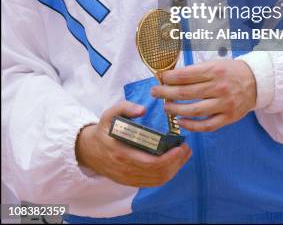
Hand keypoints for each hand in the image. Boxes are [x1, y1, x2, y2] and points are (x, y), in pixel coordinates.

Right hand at [75, 101, 191, 186]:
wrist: (89, 151)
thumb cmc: (103, 131)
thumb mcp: (109, 114)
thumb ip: (125, 107)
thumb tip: (142, 110)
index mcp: (122, 153)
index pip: (151, 162)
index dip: (169, 158)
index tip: (181, 146)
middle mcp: (126, 169)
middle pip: (158, 173)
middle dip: (176, 162)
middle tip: (186, 148)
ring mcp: (129, 178)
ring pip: (157, 180)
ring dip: (175, 169)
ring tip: (184, 154)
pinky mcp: (131, 181)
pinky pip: (153, 182)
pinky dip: (167, 174)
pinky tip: (174, 163)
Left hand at [151, 59, 256, 131]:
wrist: (256, 82)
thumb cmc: (231, 71)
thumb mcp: (215, 63)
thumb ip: (196, 70)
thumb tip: (172, 76)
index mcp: (214, 70)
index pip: (185, 75)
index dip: (169, 78)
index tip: (160, 78)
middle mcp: (219, 87)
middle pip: (186, 93)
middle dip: (166, 93)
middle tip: (154, 92)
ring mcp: (224, 104)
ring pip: (194, 110)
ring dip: (175, 109)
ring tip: (165, 107)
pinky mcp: (228, 117)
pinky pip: (206, 125)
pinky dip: (192, 125)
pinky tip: (181, 122)